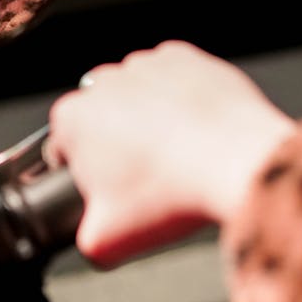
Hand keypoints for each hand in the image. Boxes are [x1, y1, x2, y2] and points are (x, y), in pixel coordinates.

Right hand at [47, 41, 294, 267]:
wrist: (238, 161)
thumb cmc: (170, 196)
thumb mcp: (107, 242)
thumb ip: (82, 240)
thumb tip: (91, 241)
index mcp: (72, 119)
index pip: (63, 148)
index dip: (85, 174)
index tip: (110, 191)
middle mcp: (103, 82)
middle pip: (100, 118)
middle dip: (115, 142)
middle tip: (146, 179)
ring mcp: (145, 65)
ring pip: (136, 95)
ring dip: (147, 117)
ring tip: (176, 156)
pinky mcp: (185, 59)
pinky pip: (174, 79)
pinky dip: (181, 98)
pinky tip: (196, 130)